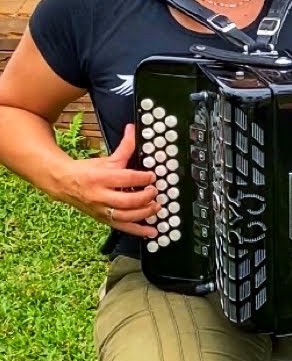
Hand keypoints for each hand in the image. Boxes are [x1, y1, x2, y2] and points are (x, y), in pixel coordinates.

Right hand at [51, 123, 159, 237]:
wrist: (64, 184)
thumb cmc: (87, 171)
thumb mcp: (106, 159)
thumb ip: (124, 148)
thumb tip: (133, 129)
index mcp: (99, 178)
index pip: (125, 178)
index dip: (142, 178)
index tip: (153, 176)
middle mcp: (99, 196)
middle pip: (126, 201)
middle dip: (144, 198)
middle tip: (155, 192)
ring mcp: (101, 210)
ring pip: (124, 217)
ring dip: (144, 214)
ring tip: (157, 208)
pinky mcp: (103, 220)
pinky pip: (122, 228)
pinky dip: (138, 231)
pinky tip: (152, 232)